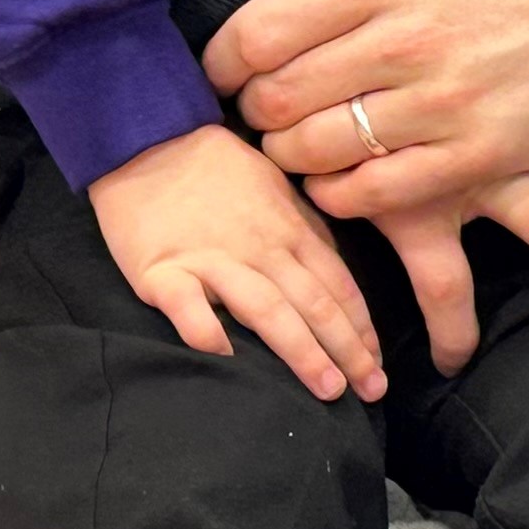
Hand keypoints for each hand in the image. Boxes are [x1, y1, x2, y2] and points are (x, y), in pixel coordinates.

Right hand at [90, 125, 383, 402]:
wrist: (149, 137)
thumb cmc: (219, 171)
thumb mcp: (280, 193)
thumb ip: (306, 237)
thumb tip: (338, 286)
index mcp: (292, 231)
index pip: (338, 286)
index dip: (361, 329)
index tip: (378, 365)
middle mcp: (261, 249)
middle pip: (314, 305)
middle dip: (348, 351)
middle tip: (372, 391)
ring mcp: (211, 259)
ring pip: (267, 310)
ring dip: (302, 352)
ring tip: (327, 389)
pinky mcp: (161, 270)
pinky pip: (188, 306)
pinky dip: (207, 332)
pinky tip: (226, 358)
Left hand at [207, 0, 528, 206]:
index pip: (259, 31)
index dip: (225, 60)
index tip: (230, 69)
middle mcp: (411, 37)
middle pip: (278, 97)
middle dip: (257, 111)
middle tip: (270, 112)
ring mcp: (448, 101)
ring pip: (317, 150)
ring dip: (293, 157)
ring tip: (304, 147)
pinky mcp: (484, 154)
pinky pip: (378, 192)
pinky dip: (342, 195)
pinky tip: (345, 181)